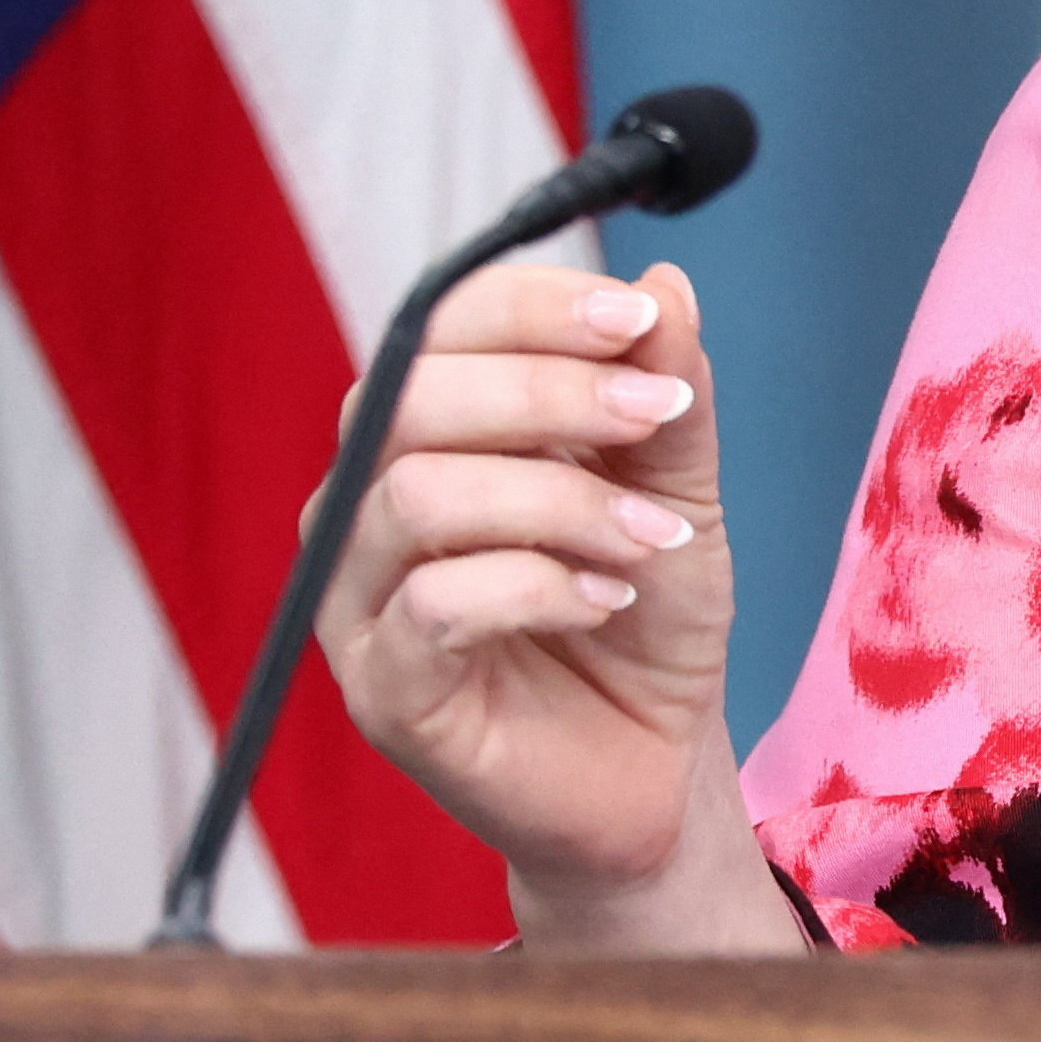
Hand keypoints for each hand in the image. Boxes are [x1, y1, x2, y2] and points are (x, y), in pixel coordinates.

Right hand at [319, 259, 795, 949]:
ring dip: (560, 500)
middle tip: (658, 415)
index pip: (436, 326)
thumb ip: (670, 392)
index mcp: (431, 434)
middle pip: (408, 398)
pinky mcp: (382, 691)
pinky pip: (433, 606)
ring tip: (651, 537)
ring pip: (416, 494)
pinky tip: (607, 599)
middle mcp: (368, 505)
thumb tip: (663, 283)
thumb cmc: (647, 609)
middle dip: (549, 391)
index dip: (530, 306)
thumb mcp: (681, 486)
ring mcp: (359, 602)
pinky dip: (539, 586)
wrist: (654, 759)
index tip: (636, 318)